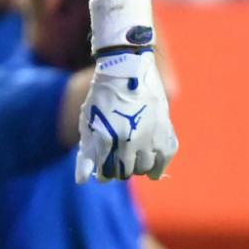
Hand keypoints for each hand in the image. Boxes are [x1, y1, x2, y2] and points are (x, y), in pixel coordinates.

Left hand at [76, 48, 179, 183]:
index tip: (103, 170)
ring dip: (138, 167)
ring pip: (146, 167)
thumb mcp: (88, 122)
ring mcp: (150, 135)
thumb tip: (82, 180)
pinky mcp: (166, 129)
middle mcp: (131, 140)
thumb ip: (86, 152)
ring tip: (132, 159)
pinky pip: (166, 157)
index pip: (107, 173)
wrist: (128, 67)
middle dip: (119, 170)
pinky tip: (152, 167)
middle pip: (126, 172)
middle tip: (117, 162)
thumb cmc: (102, 95)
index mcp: (108, 138)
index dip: (104, 174)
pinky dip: (159, 165)